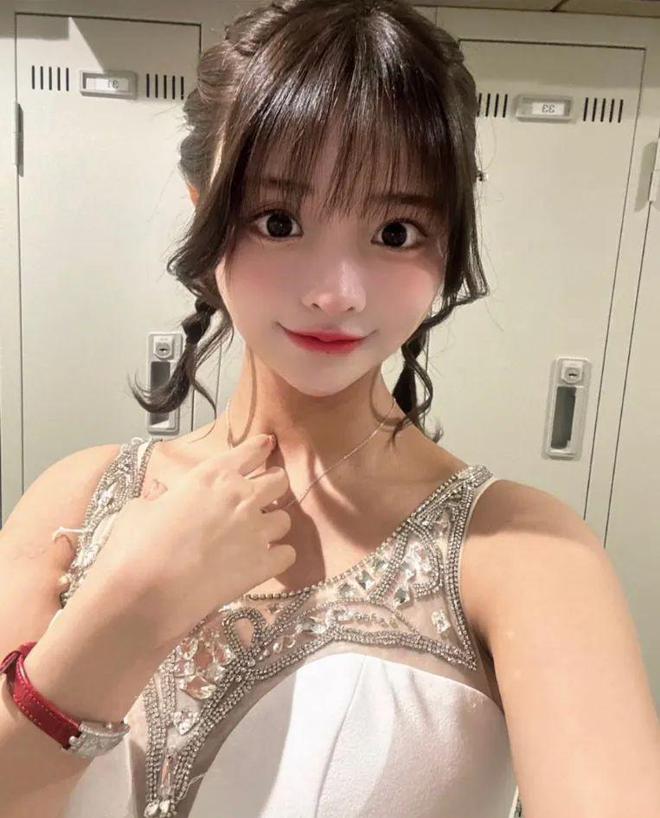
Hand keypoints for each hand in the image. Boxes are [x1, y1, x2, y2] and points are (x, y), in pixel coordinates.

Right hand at [78, 433, 294, 652]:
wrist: (144, 595)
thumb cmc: (135, 547)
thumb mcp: (141, 508)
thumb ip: (163, 498)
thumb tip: (163, 499)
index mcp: (212, 476)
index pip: (249, 452)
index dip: (259, 449)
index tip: (266, 446)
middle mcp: (241, 497)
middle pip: (278, 481)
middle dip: (274, 485)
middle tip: (264, 495)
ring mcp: (257, 530)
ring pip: (285, 519)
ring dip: (274, 524)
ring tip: (259, 535)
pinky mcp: (264, 565)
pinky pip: (288, 554)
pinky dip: (279, 557)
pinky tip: (265, 562)